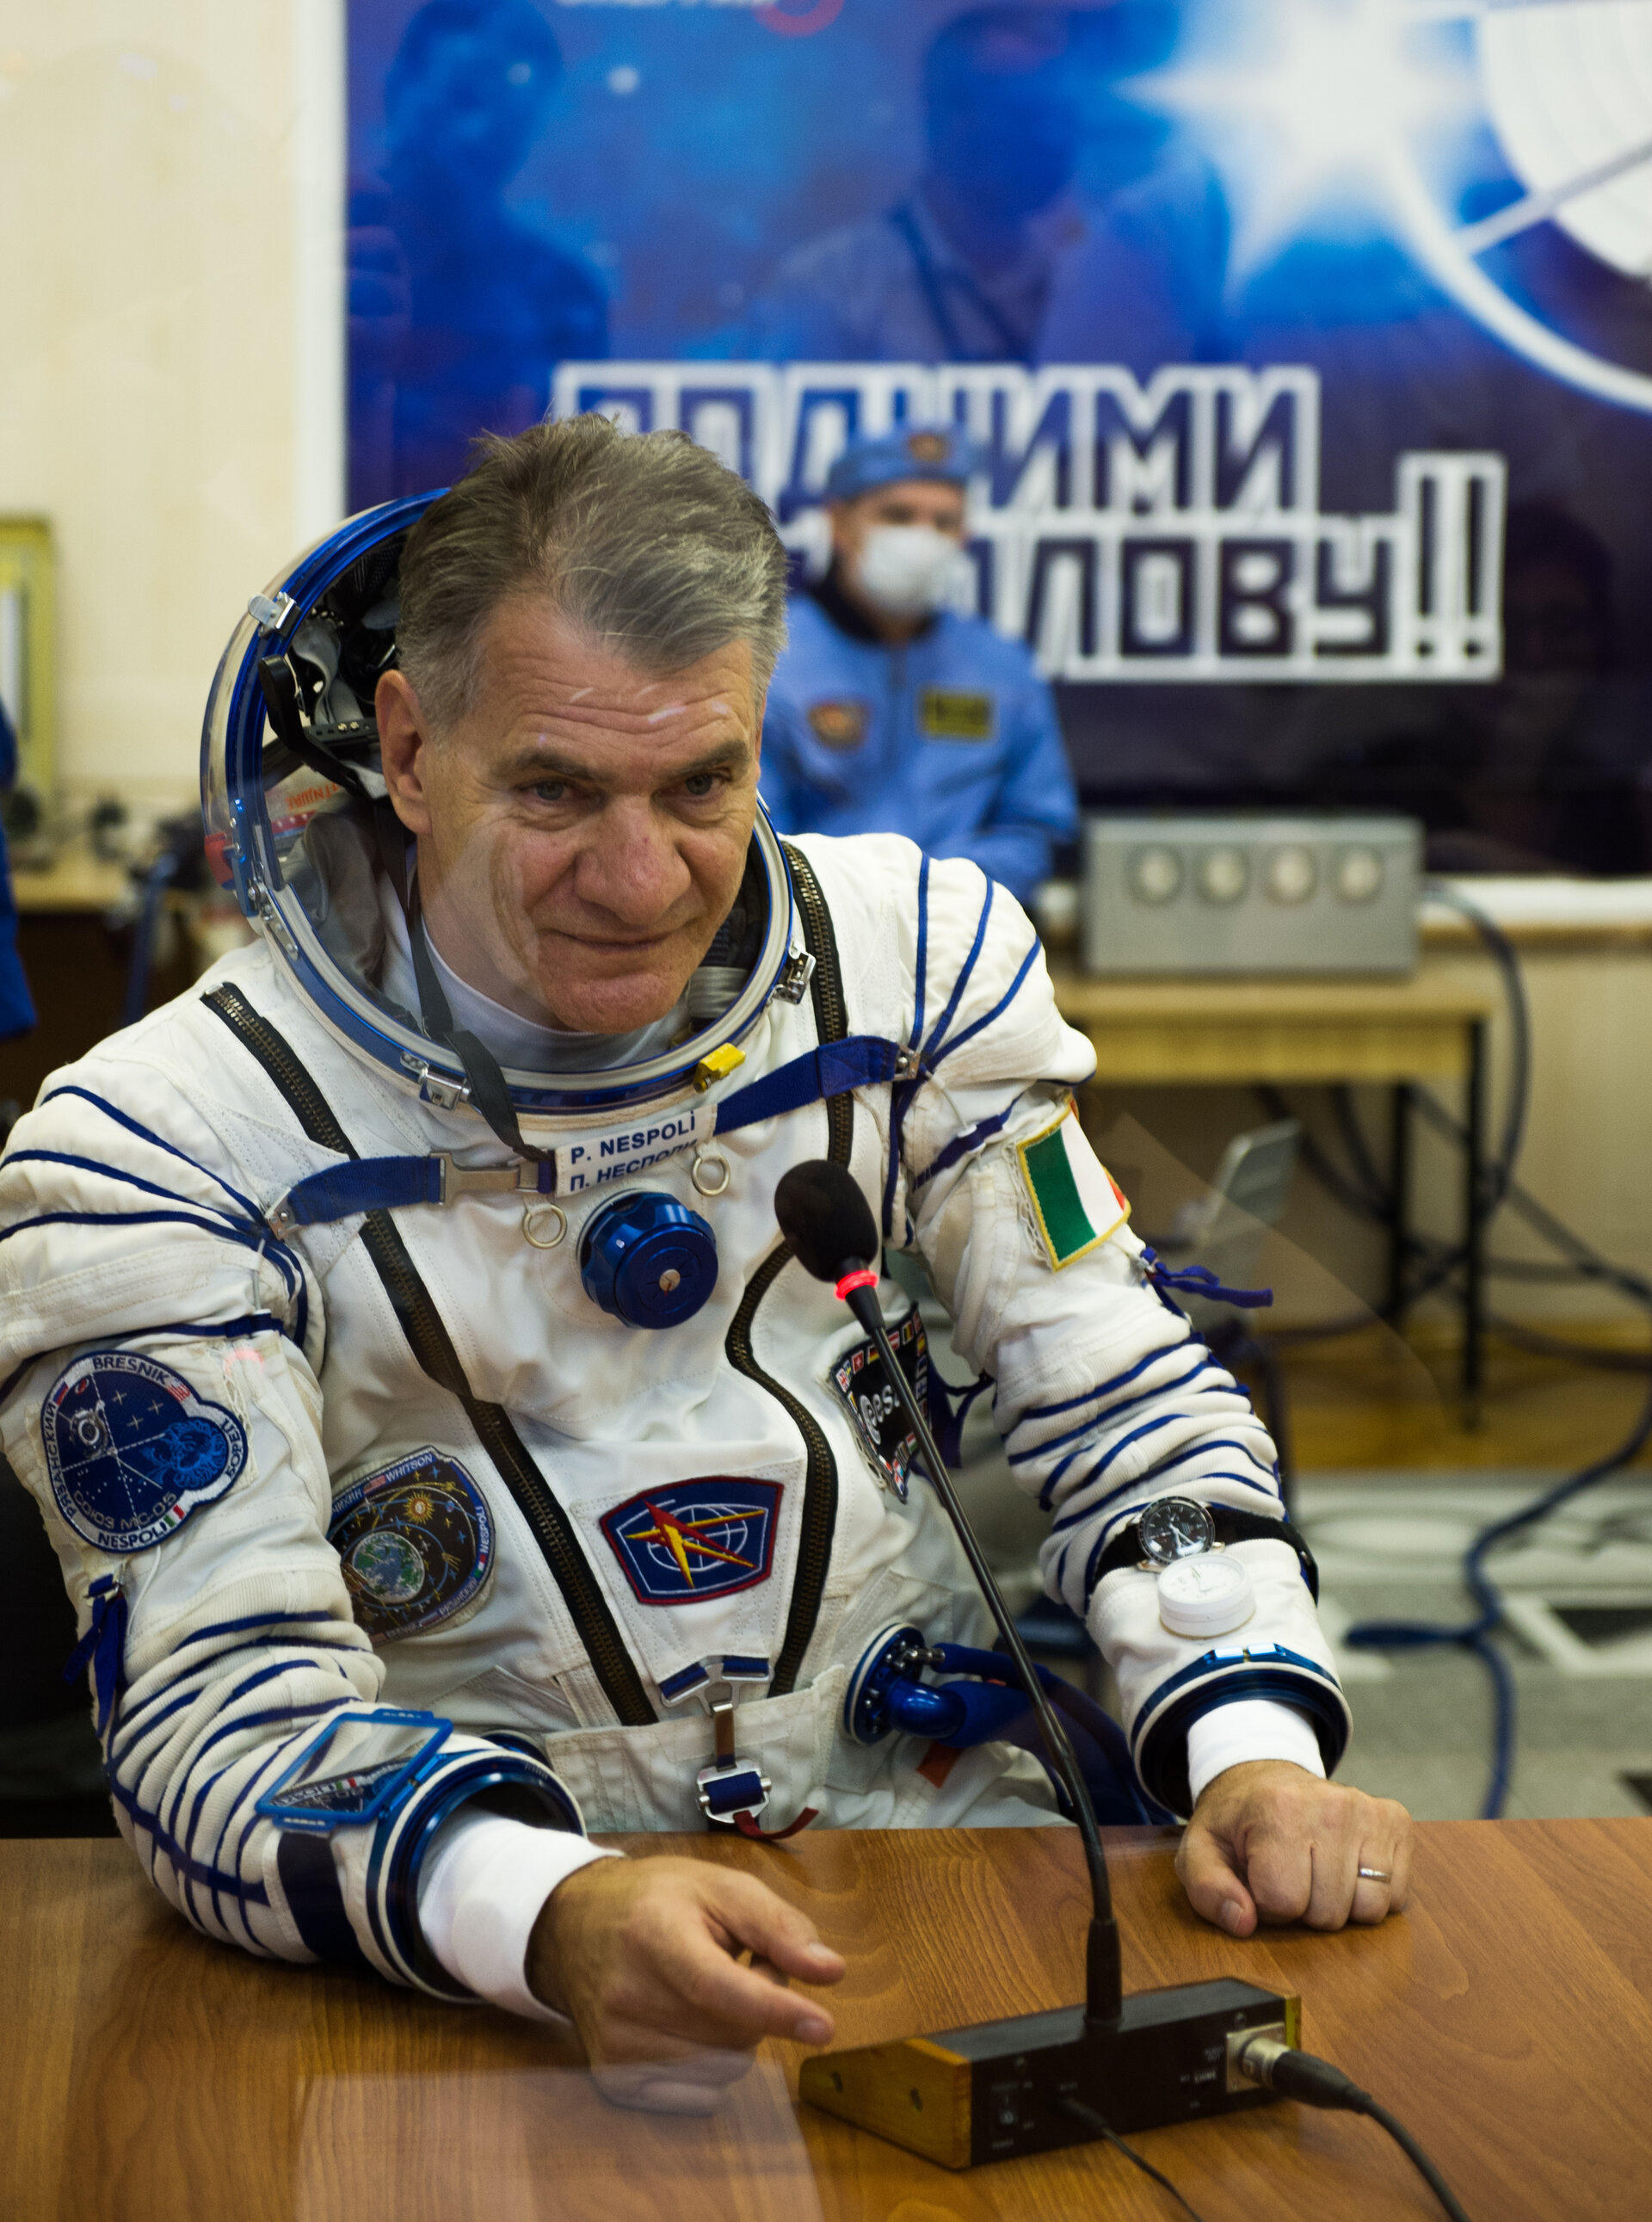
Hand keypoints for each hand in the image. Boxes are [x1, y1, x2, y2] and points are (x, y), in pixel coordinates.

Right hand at [527, 1856, 845, 2113]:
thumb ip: (778, 1926)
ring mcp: (616, 2046)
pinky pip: (699, 2093)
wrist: (571, 1927)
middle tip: (741, 1962)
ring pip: (723, 2067)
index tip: (824, 2027)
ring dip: (737, 2033)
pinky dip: (713, 2062)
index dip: (774, 2009)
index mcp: (652, 1935)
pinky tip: (690, 2024)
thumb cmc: (656, 1900)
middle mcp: (627, 1997)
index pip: (718, 1988)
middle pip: (733, 2031)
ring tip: (709, 1989)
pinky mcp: (614, 2080)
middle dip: (761, 2001)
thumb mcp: (720, 1886)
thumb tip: (830, 1972)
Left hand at [1176, 1760, 1412, 1936]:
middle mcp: (1331, 1806)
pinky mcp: (1395, 1820)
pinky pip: (1397, 1896)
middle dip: (1305, 1909)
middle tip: (1291, 1875)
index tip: (1260, 1879)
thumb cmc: (1237, 1822)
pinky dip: (1372, 1895)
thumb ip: (1208, 1890)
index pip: (1283, 1901)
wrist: (1268, 1779)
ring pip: (1369, 1909)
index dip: (1267, 1904)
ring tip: (1318, 1874)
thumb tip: (1243, 1923)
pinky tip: (1347, 1869)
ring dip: (1342, 1906)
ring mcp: (1369, 1811)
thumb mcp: (1202, 1850)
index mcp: (1279, 1809)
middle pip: (1329, 1913)